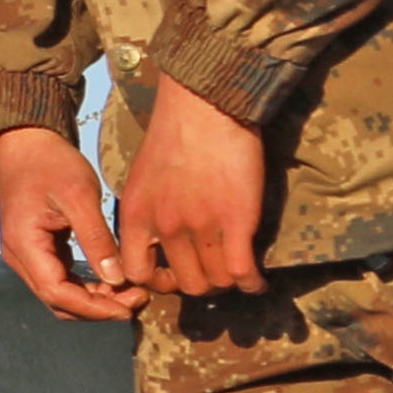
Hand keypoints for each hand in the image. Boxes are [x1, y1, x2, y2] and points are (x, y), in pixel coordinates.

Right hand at [0, 127, 137, 317]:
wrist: (25, 143)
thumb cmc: (50, 164)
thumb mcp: (79, 196)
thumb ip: (96, 239)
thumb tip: (117, 279)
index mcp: (24, 244)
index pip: (56, 293)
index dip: (94, 308)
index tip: (129, 308)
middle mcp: (19, 256)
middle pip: (58, 301)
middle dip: (98, 308)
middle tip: (138, 298)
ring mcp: (25, 254)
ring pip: (60, 294)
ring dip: (95, 299)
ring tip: (131, 290)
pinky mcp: (37, 249)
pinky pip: (61, 280)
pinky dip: (87, 286)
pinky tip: (113, 278)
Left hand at [120, 80, 275, 297]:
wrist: (204, 108)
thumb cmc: (175, 137)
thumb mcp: (143, 178)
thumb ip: (148, 211)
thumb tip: (158, 241)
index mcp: (135, 214)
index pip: (135, 273)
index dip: (156, 283)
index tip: (173, 275)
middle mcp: (164, 226)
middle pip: (184, 283)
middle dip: (201, 284)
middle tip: (213, 273)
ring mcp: (200, 225)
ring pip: (215, 281)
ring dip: (228, 283)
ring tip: (236, 273)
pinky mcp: (237, 221)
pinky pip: (242, 272)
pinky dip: (252, 284)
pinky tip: (257, 282)